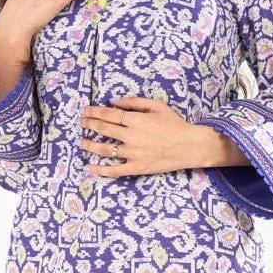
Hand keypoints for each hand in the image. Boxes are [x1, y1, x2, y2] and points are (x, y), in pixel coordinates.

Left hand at [80, 97, 239, 175]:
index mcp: (136, 120)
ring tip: (82, 142)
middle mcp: (131, 136)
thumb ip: (134, 102)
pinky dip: (102, 170)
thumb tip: (114, 102)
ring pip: (105, 149)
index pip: (109, 115)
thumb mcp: (157, 106)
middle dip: (89, 124)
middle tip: (81, 122)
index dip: (95, 112)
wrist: (191, 146)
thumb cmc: (175, 124)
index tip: (86, 111)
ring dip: (90, 145)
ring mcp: (133, 153)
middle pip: (103, 129)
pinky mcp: (137, 167)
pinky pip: (115, 170)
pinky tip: (91, 167)